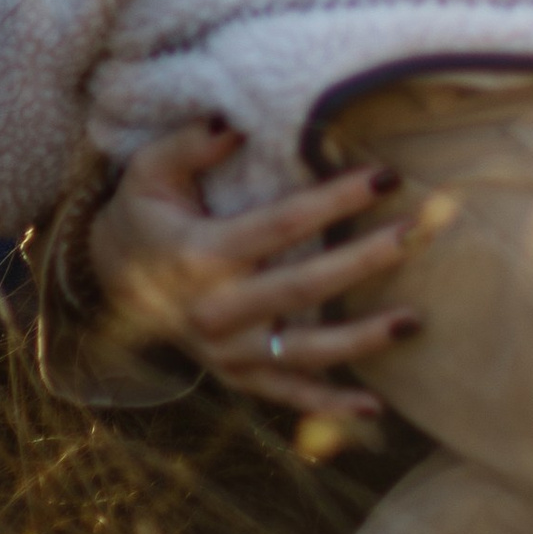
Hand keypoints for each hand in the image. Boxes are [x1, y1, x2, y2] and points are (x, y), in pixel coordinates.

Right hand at [84, 120, 423, 424]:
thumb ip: (190, 145)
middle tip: (421, 231)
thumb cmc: (144, 215)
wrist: (112, 284)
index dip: (335, 199)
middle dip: (368, 258)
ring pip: (304, 350)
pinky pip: (287, 397)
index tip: (386, 176)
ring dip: (363, 339)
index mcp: (199, 256)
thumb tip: (233, 123)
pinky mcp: (237, 378)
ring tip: (414, 320)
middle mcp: (216, 311)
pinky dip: (329, 407)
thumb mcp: (148, 171)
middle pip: (305, 286)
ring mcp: (227, 352)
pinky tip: (376, 410)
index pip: (281, 225)